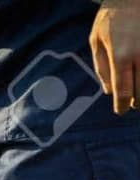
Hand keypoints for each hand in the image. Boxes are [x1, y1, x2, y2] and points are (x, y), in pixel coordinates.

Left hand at [91, 0, 139, 114]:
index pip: (123, 91)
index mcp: (121, 56)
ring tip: (139, 97)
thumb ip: (101, 67)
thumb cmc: (112, 16)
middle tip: (133, 105)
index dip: (122, 105)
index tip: (120, 111)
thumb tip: (108, 90)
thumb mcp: (96, 40)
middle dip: (137, 102)